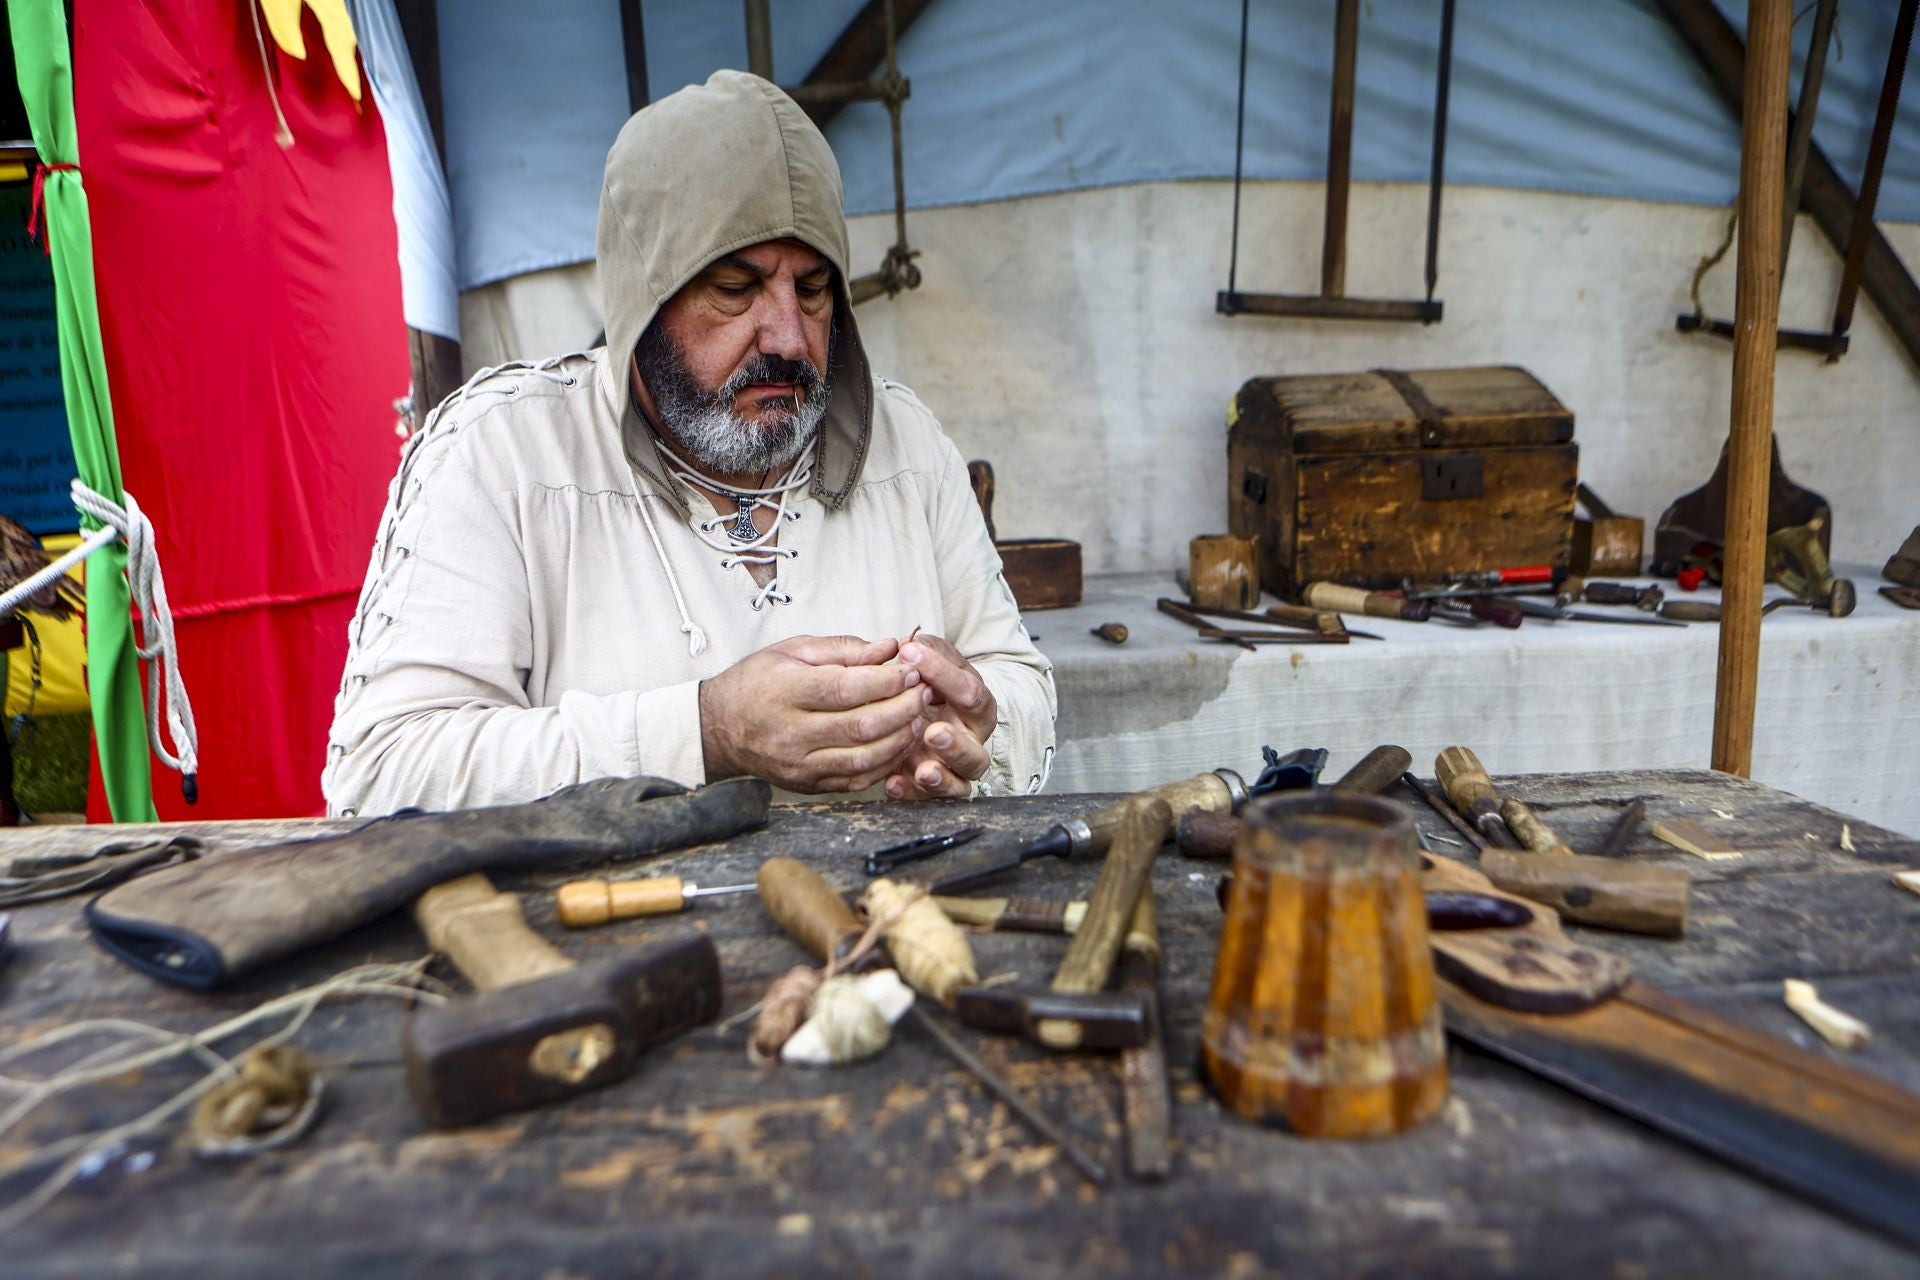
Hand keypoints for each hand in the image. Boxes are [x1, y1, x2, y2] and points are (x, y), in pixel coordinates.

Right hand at [699, 635, 930, 792]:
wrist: (719, 727)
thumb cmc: (758, 682)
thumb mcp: (793, 651)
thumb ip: (844, 649)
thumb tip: (890, 647)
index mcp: (785, 692)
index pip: (846, 689)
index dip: (886, 681)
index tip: (911, 671)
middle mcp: (790, 733)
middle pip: (861, 726)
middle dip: (903, 709)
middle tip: (923, 693)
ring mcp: (798, 764)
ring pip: (863, 758)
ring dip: (899, 739)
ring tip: (917, 718)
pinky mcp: (806, 785)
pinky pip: (855, 780)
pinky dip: (884, 764)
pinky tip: (898, 744)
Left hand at [883, 635, 997, 799]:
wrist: (926, 708)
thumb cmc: (932, 684)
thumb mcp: (933, 660)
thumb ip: (925, 651)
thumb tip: (910, 645)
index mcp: (975, 706)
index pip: (969, 692)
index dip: (942, 674)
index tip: (910, 654)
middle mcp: (969, 741)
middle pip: (975, 752)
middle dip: (955, 745)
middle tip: (933, 732)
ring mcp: (952, 768)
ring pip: (960, 783)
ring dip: (942, 778)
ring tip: (923, 770)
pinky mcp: (932, 787)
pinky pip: (927, 800)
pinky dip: (911, 794)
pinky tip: (893, 784)